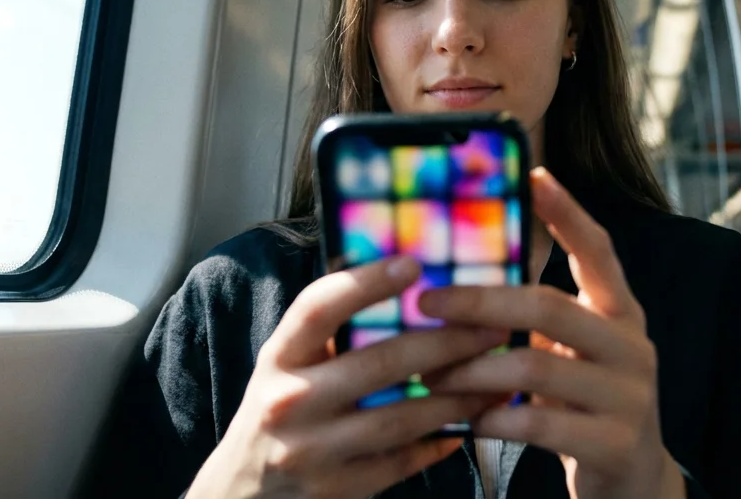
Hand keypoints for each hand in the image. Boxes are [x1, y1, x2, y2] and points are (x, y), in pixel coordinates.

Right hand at [189, 256, 505, 498]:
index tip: (414, 264)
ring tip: (498, 380)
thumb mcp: (286, 365)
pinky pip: (402, 462)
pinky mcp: (337, 490)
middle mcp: (289, 402)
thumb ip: (330, 331)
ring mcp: (312, 451)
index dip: (365, 283)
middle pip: (379, 364)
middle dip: (446, 343)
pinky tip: (470, 424)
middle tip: (493, 328)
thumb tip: (403, 279)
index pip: (318, 309)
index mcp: (279, 358)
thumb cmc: (280, 410)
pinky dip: (440, 440)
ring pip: (401, 418)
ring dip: (458, 398)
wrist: (242, 494)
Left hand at [418, 168, 685, 498]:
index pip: (599, 251)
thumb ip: (538, 320)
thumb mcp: (572, 354)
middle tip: (426, 301)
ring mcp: (629, 396)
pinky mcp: (615, 443)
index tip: (535, 175)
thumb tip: (457, 280)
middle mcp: (631, 346)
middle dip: (479, 302)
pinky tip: (468, 422)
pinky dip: (495, 420)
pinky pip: (540, 424)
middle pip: (548, 306)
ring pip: (536, 367)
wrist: (636, 483)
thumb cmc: (585, 405)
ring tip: (431, 375)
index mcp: (620, 313)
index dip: (568, 213)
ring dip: (473, 370)